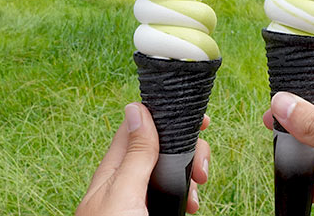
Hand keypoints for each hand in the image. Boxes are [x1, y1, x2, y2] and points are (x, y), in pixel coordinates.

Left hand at [77, 103, 210, 215]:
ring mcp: (139, 200)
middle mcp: (125, 181)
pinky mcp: (152, 213)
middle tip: (200, 167)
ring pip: (169, 172)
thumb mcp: (124, 193)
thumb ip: (134, 154)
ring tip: (197, 191)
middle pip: (159, 148)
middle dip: (186, 151)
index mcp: (113, 169)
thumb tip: (137, 108)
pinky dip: (186, 196)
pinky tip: (191, 206)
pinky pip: (172, 195)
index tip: (196, 120)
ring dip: (189, 175)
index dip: (164, 116)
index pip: (137, 126)